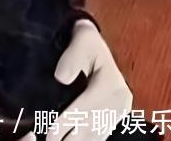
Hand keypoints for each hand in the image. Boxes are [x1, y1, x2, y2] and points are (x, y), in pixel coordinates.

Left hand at [47, 19, 132, 140]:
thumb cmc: (86, 43)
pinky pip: (100, 135)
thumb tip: (61, 77)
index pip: (86, 108)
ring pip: (97, 135)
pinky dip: (86, 140)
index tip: (49, 135)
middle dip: (70, 138)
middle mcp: (120, 101)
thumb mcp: (82, 40)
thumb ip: (72, 56)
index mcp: (112, 84)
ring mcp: (120, 111)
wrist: (96, 45)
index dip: (66, 123)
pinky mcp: (116, 117)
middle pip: (92, 126)